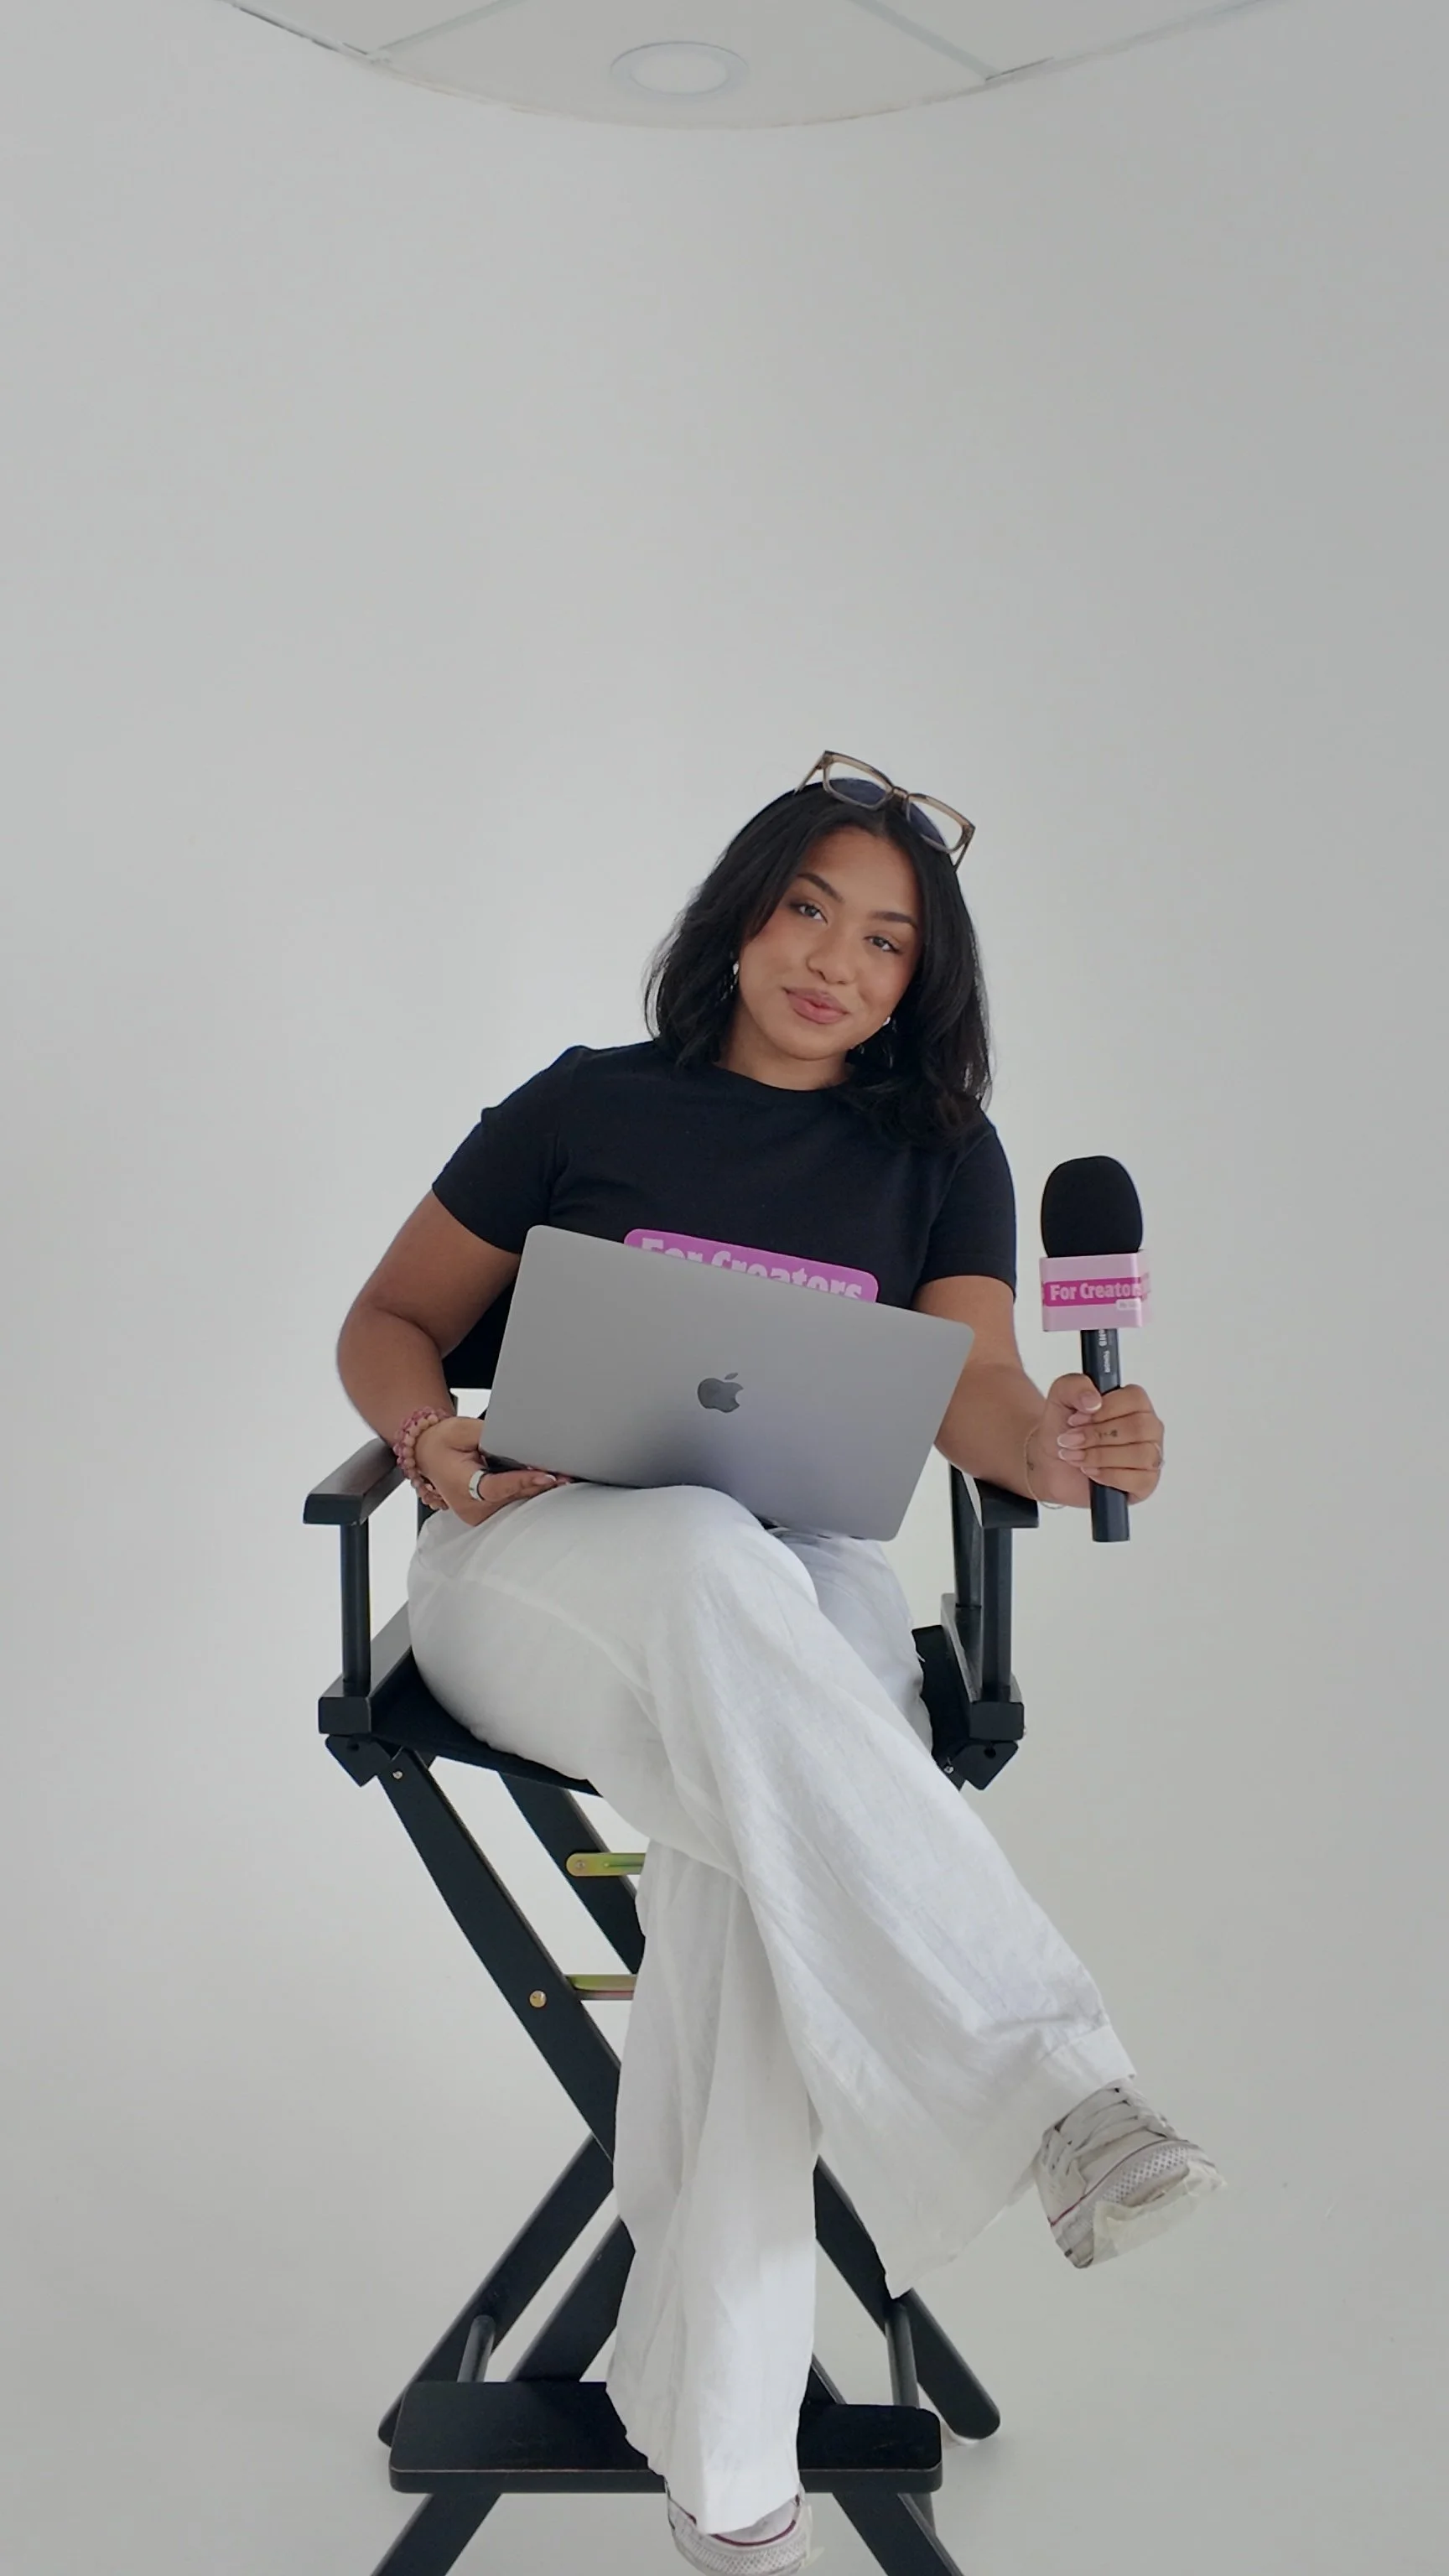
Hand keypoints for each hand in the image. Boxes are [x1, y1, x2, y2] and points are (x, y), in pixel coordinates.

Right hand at [414, 1414, 574, 1526]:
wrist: (428, 1454)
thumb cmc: (443, 1442)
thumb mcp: (463, 1429)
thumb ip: (490, 1435)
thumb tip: (518, 1438)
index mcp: (460, 1487)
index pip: (497, 1487)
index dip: (523, 1481)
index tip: (546, 1476)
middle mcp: (470, 1506)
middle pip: (513, 1497)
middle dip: (539, 1484)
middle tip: (566, 1475)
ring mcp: (478, 1514)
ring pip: (515, 1503)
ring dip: (537, 1490)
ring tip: (563, 1478)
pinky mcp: (486, 1513)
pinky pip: (512, 1503)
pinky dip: (527, 1492)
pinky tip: (545, 1483)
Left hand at [1025, 1375, 1164, 1509]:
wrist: (1051, 1461)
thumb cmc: (1063, 1428)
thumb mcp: (1060, 1397)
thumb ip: (1075, 1386)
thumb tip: (1094, 1400)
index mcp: (1134, 1403)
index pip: (1135, 1399)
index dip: (1104, 1410)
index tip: (1076, 1418)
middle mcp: (1147, 1427)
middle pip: (1139, 1428)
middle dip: (1097, 1436)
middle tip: (1071, 1440)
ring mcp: (1149, 1455)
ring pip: (1141, 1454)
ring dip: (1101, 1457)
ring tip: (1077, 1456)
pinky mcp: (1145, 1482)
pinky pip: (1139, 1480)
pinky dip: (1110, 1476)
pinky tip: (1091, 1472)